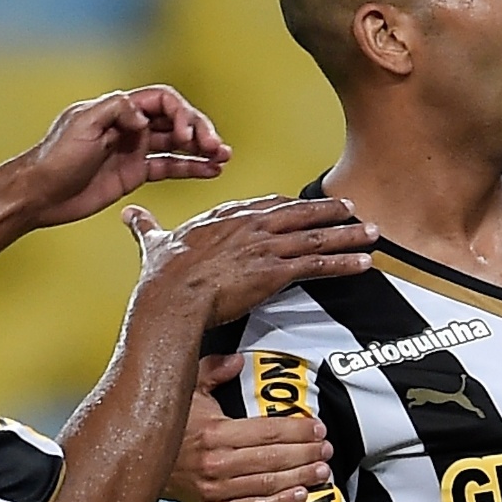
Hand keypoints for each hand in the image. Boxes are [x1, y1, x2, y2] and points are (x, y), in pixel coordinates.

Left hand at [24, 85, 231, 227]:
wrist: (39, 192)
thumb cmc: (56, 156)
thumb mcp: (82, 124)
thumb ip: (116, 110)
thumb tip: (144, 118)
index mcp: (119, 109)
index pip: (162, 100)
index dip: (179, 113)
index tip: (183, 135)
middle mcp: (130, 126)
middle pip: (175, 119)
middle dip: (198, 130)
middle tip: (214, 146)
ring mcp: (134, 150)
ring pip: (177, 144)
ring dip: (202, 148)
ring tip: (224, 157)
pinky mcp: (134, 173)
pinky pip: (169, 167)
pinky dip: (191, 168)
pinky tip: (211, 171)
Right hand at [124, 196, 377, 326]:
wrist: (171, 296)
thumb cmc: (161, 275)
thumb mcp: (153, 242)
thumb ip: (146, 227)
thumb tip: (130, 216)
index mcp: (226, 216)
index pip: (266, 205)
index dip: (290, 206)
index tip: (306, 205)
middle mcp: (250, 225)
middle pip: (299, 213)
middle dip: (329, 212)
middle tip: (352, 210)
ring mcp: (265, 246)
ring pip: (316, 236)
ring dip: (348, 235)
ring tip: (371, 234)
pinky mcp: (275, 271)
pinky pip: (318, 265)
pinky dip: (344, 263)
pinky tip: (363, 263)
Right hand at [166, 354, 333, 501]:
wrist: (137, 462)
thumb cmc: (166, 423)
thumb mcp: (184, 388)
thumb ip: (212, 370)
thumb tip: (238, 361)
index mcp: (213, 432)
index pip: (267, 432)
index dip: (296, 430)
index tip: (317, 427)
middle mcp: (216, 463)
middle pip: (273, 459)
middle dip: (306, 453)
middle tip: (327, 448)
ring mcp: (215, 489)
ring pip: (268, 484)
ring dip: (300, 477)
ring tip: (322, 470)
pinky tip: (300, 495)